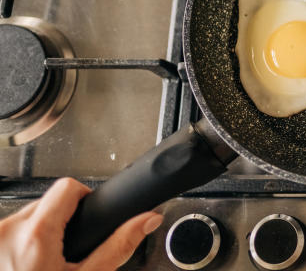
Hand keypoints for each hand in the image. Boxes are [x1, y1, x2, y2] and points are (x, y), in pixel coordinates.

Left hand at [0, 178, 162, 270]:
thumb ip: (118, 246)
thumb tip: (147, 220)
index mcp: (35, 234)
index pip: (68, 187)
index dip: (85, 199)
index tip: (87, 218)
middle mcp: (6, 231)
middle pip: (47, 203)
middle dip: (61, 222)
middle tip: (64, 255)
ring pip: (27, 218)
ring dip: (40, 234)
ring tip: (43, 265)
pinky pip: (10, 232)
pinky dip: (22, 243)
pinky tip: (26, 266)